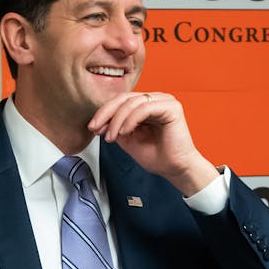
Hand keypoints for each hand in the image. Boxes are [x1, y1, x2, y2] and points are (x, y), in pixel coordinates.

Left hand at [87, 91, 217, 196]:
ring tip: (111, 136)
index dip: (104, 112)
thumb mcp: (127, 139)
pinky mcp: (171, 107)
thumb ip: (115, 127)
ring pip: (132, 102)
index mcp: (147, 104)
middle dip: (106, 114)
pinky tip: (124, 132)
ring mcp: (164, 101)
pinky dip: (131, 120)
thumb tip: (99, 120)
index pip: (121, 101)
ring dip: (117, 120)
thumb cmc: (157, 156)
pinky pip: (144, 108)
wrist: (175, 169)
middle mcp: (156, 99)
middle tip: (96, 128)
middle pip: (124, 98)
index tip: (93, 127)